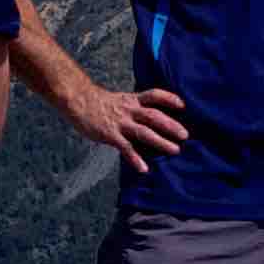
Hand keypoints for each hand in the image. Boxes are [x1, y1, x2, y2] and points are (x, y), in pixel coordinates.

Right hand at [71, 86, 188, 167]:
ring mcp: (120, 123)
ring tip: (175, 150)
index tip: (182, 105)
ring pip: (144, 132)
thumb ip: (134, 108)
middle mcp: (129, 110)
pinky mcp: (110, 134)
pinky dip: (135, 158)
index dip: (169, 99)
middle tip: (185, 135)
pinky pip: (125, 148)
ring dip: (161, 141)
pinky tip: (143, 168)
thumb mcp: (120, 100)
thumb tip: (149, 118)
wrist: (78, 100)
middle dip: (171, 125)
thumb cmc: (99, 103)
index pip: (154, 96)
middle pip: (154, 116)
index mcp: (132, 100)